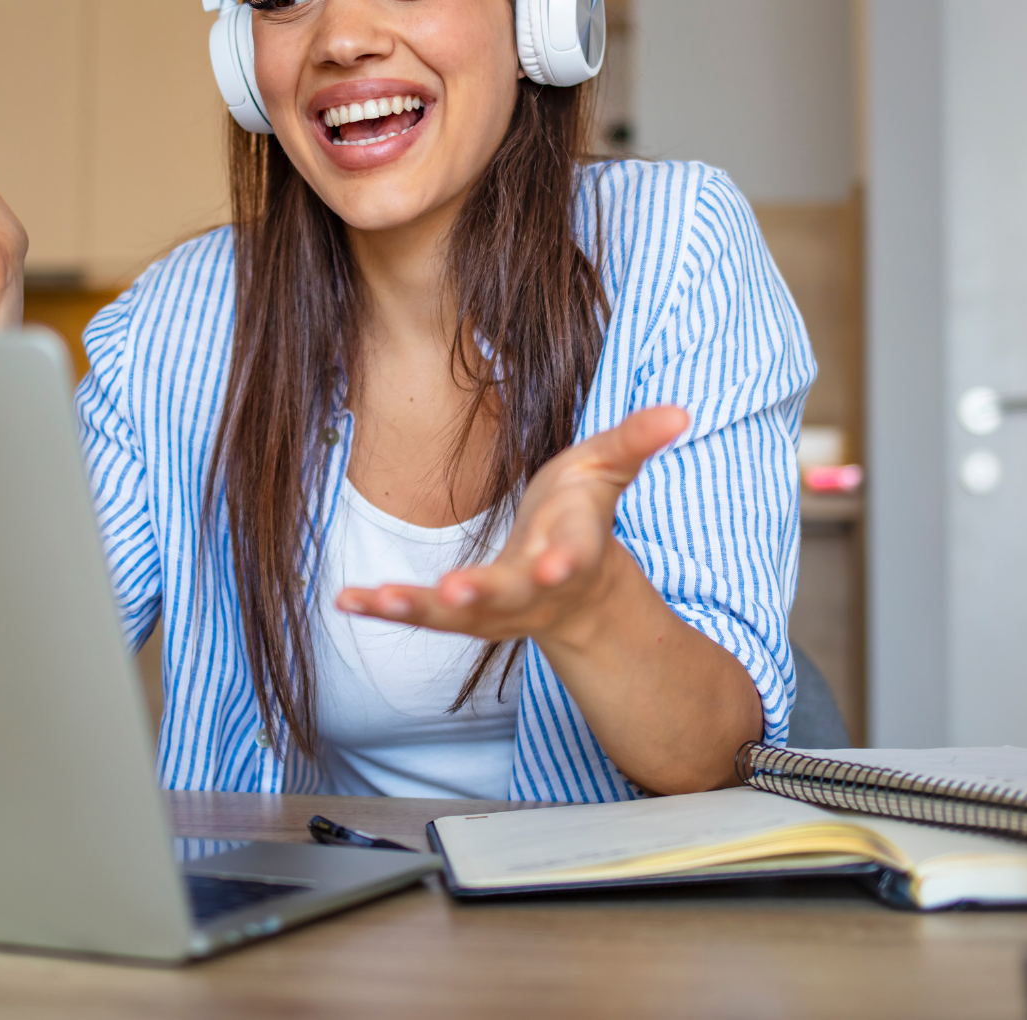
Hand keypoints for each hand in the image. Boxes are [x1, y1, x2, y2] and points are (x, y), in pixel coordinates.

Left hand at [335, 405, 689, 646]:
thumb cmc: (582, 515)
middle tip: (456, 592)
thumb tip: (681, 410)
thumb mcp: (609, 468)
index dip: (566, 559)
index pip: (575, 554)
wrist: (572, 589)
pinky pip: (419, 615)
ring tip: (377, 598)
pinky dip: (384, 608)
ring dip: (418, 608)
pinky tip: (346, 600)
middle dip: (485, 594)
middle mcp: (534, 587)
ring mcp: (496, 608)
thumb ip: (636, 440)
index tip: (555, 564)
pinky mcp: (460, 613)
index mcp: (572, 547)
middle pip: (511, 595)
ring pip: (457, 616)